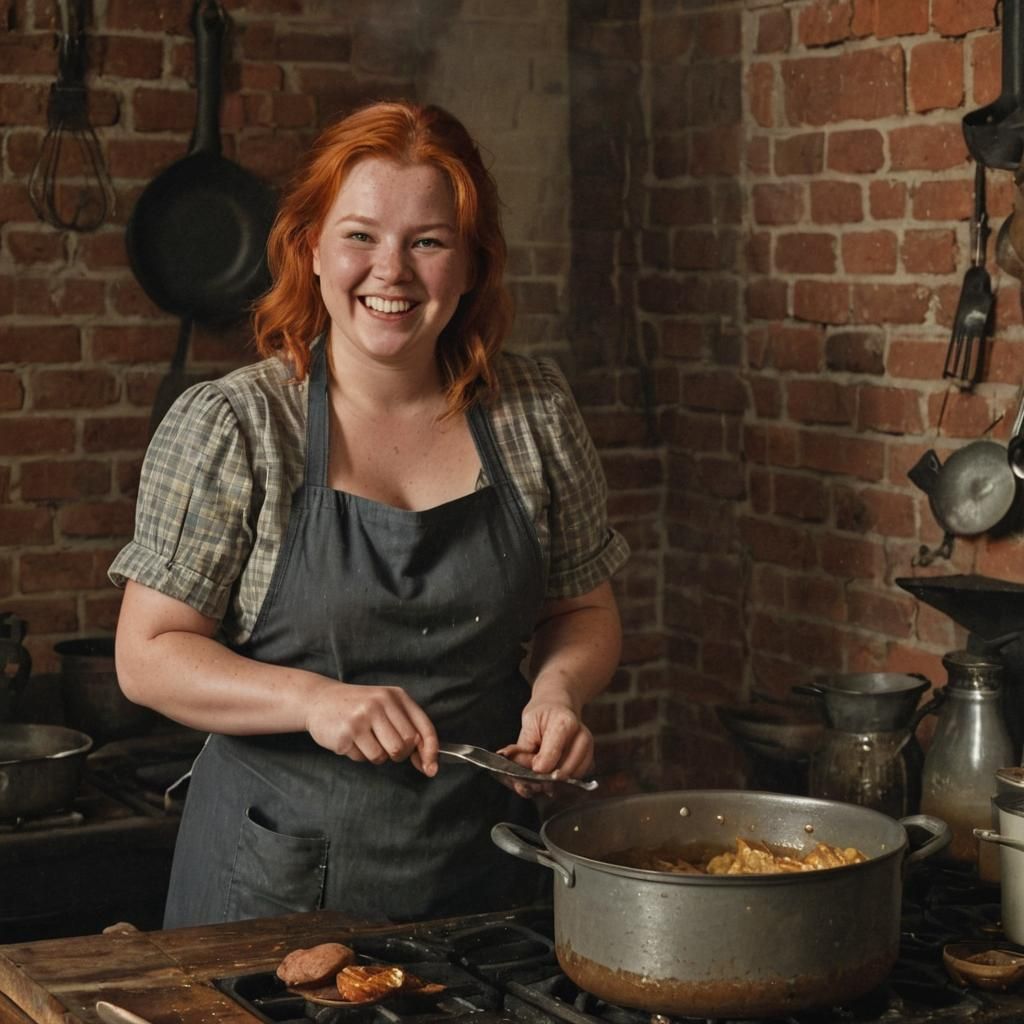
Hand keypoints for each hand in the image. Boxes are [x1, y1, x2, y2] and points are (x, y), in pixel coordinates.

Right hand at [305, 682, 438, 775]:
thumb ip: (407, 727)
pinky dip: (360, 755)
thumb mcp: (385, 706)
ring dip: (378, 755)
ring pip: (384, 755)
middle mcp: (380, 703)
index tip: (431, 767)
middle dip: (399, 754)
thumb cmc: (358, 706)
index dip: (431, 751)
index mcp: (396, 696)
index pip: (423, 728)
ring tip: (365, 739)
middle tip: (385, 745)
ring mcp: (362, 717)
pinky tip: (351, 740)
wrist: (319, 699)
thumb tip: (427, 761)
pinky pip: (364, 758)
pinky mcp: (346, 732)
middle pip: (405, 746)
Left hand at [498, 696, 593, 797]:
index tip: (529, 771)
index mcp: (565, 723)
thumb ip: (523, 749)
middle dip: (544, 780)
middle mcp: (582, 737)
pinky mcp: (589, 761)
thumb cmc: (542, 716)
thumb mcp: (528, 726)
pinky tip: (548, 778)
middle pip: (564, 771)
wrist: (558, 708)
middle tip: (529, 782)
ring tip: (536, 780)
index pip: (553, 754)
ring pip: (569, 780)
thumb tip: (514, 768)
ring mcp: (588, 750)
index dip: (538, 767)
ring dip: (551, 785)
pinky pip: (574, 782)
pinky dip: (560, 785)